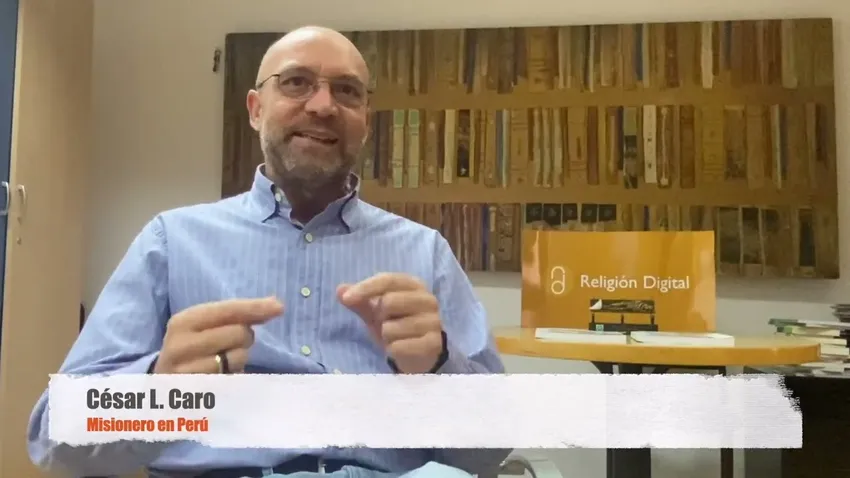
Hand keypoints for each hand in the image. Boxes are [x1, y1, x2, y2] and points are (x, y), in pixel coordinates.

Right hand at [153, 297, 282, 373]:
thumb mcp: (205, 326)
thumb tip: (276, 305)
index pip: (227, 310)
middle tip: (228, 345)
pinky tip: (222, 378)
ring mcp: (186, 374)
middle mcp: (180, 346)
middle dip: (244, 338)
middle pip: (239, 333)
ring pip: (238, 359)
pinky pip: (233, 381)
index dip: (255, 308)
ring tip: (221, 363)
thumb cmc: (193, 348)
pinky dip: (235, 378)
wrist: (162, 384)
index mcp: (183, 322)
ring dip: (239, 361)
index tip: (279, 308)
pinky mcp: (196, 397)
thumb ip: (237, 315)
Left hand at [338, 273, 443, 373]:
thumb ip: (359, 300)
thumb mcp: (375, 311)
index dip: (365, 288)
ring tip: (394, 337)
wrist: (418, 354)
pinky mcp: (434, 343)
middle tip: (385, 323)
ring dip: (386, 336)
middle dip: (379, 316)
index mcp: (414, 285)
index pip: (388, 280)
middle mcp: (427, 299)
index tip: (346, 298)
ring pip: (392, 328)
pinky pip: (400, 346)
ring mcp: (434, 321)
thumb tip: (340, 289)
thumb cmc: (396, 325)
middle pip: (389, 301)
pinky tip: (398, 349)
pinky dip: (392, 350)